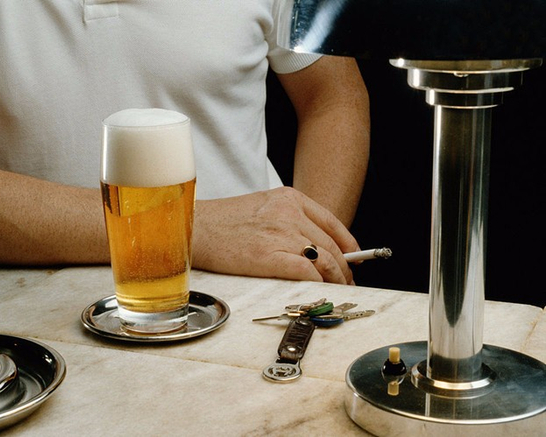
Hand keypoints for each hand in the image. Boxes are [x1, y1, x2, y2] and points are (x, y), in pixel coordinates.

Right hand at [192, 187, 360, 283]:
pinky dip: (319, 284)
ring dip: (336, 279)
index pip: (332, 222)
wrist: (191, 227)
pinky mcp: (268, 256)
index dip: (349, 245)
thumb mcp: (261, 206)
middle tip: (348, 283)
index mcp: (288, 198)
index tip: (353, 259)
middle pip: (331, 244)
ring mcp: (280, 234)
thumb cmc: (221, 222)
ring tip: (338, 291)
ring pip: (324, 260)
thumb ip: (288, 219)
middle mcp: (289, 213)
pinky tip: (319, 291)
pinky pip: (307, 272)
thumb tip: (314, 246)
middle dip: (345, 268)